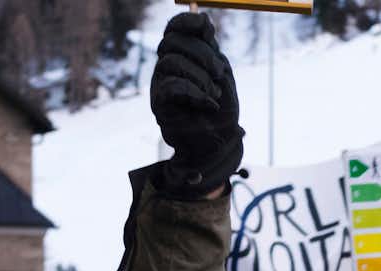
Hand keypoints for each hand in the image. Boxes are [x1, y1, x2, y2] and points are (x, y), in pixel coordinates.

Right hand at [149, 13, 243, 197]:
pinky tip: (208, 104)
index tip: (207, 28)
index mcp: (184, 55)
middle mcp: (168, 65)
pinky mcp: (158, 104)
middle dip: (202, 54)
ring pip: (170, 61)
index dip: (187, 22)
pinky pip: (171, 86)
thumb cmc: (221, 109)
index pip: (174, 27)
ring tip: (214, 94)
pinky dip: (195, 93)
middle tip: (220, 74)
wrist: (218, 143)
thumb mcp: (221, 73)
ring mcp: (160, 83)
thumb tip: (203, 17)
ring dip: (199, 77)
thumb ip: (210, 48)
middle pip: (172, 41)